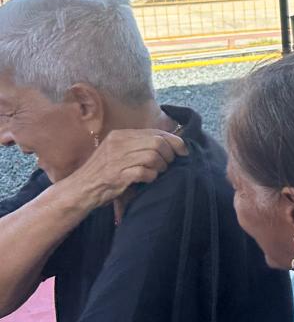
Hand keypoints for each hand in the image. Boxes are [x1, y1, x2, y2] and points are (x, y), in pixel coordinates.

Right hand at [60, 129, 186, 212]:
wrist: (80, 189)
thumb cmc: (103, 171)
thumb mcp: (118, 151)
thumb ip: (138, 144)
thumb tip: (168, 142)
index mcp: (120, 135)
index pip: (155, 132)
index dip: (174, 141)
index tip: (183, 150)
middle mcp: (118, 144)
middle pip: (158, 143)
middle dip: (169, 154)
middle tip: (168, 164)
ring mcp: (117, 159)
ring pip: (153, 156)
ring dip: (161, 166)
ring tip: (157, 172)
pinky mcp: (117, 175)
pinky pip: (145, 172)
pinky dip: (151, 176)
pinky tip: (147, 179)